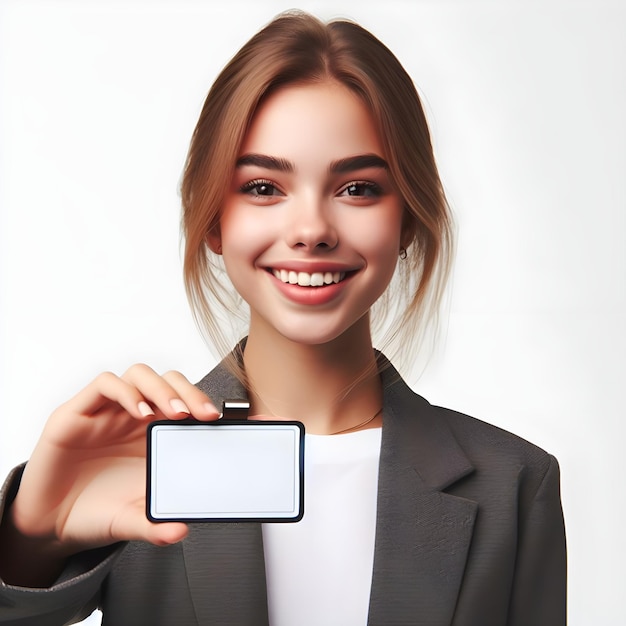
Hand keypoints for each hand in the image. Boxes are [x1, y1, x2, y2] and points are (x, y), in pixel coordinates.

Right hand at [7, 364, 218, 556]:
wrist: (49, 524)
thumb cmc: (96, 511)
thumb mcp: (132, 519)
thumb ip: (155, 524)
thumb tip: (181, 531)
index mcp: (154, 436)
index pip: (186, 404)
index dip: (206, 404)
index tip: (227, 420)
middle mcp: (133, 418)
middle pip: (168, 382)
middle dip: (189, 392)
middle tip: (204, 416)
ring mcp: (107, 412)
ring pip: (139, 375)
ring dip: (161, 388)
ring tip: (174, 412)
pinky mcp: (77, 413)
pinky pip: (104, 385)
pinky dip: (126, 392)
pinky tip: (139, 413)